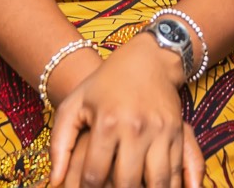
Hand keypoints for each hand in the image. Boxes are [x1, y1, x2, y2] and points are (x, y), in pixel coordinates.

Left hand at [50, 36, 191, 187]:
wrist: (149, 59)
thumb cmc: (105, 83)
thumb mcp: (75, 105)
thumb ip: (60, 144)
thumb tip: (55, 181)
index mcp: (106, 123)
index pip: (94, 175)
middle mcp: (135, 128)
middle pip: (127, 183)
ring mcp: (159, 131)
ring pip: (156, 183)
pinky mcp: (177, 132)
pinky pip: (175, 172)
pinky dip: (167, 187)